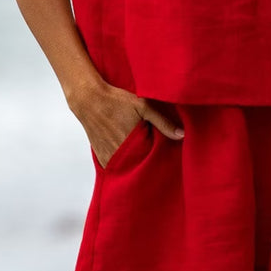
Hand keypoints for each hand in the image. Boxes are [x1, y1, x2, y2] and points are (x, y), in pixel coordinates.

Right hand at [68, 78, 183, 167]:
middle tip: (156, 159)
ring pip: (128, 169)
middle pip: (141, 167)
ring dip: (135, 165)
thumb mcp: (143, 106)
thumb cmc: (117, 101)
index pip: (153, 161)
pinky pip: (116, 168)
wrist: (89, 101)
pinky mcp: (102, 159)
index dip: (161, 159)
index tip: (167, 157)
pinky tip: (129, 159)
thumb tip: (181, 135)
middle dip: (149, 164)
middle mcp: (121, 155)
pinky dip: (123, 165)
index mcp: (134, 144)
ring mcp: (110, 158)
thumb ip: (163, 122)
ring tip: (142, 158)